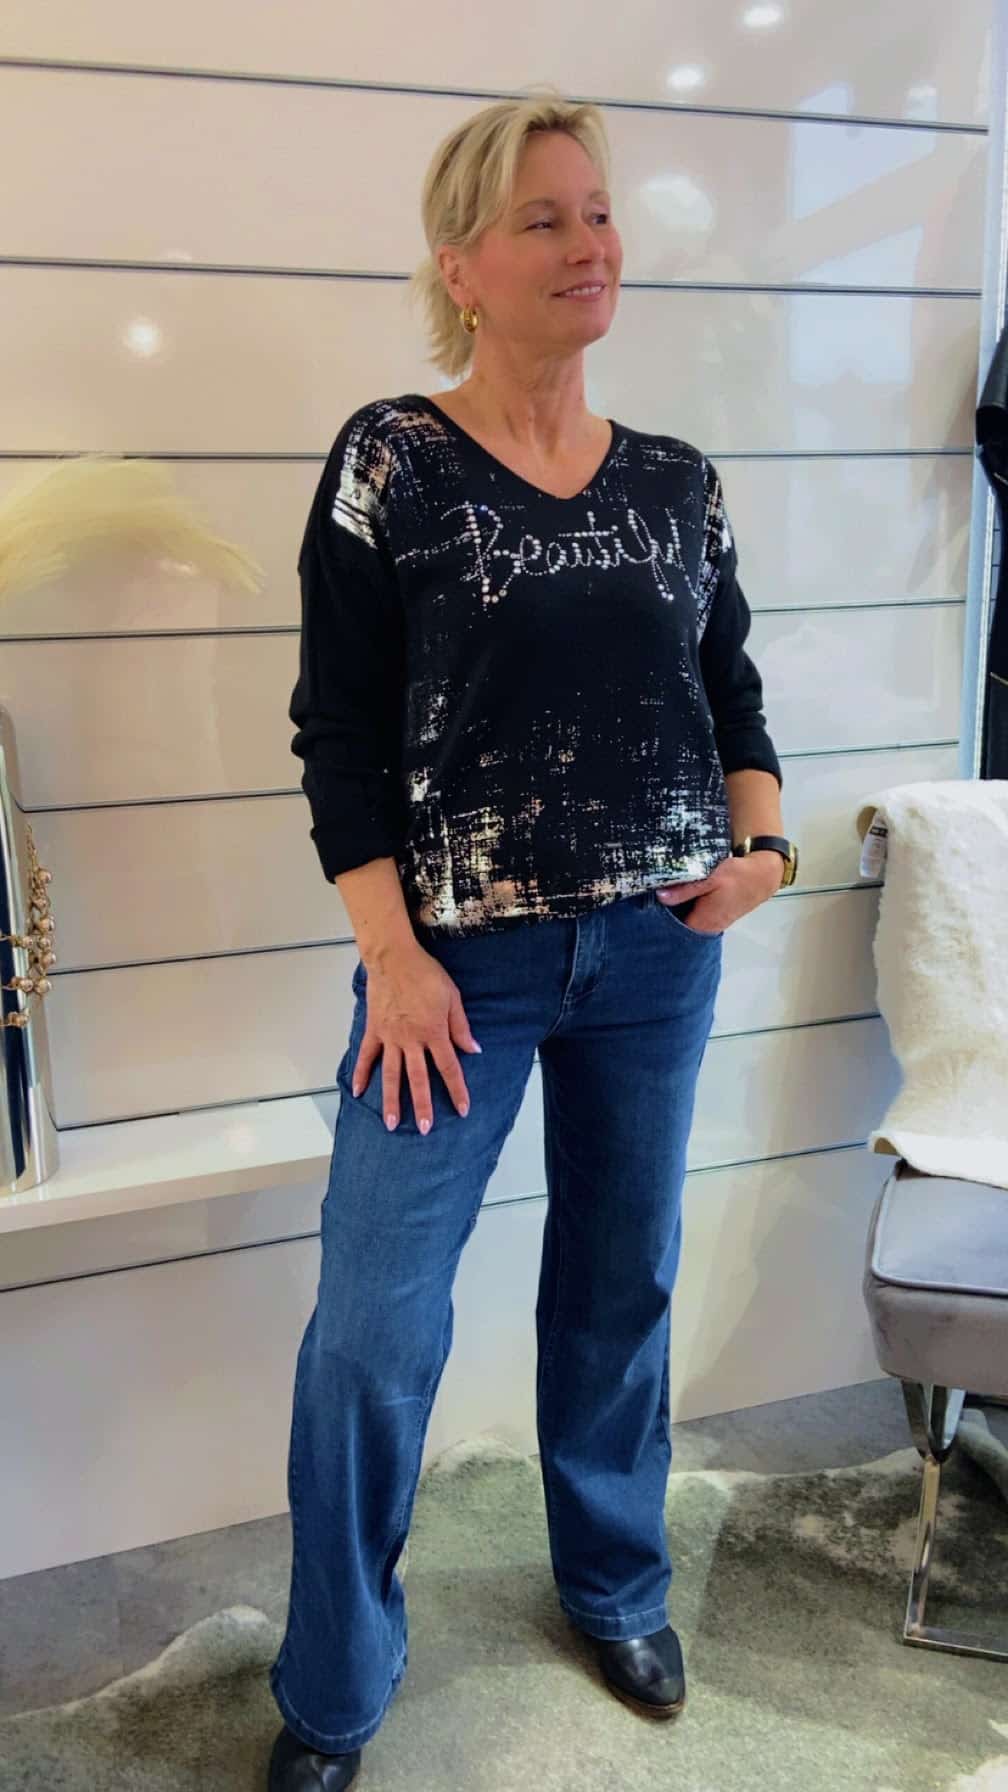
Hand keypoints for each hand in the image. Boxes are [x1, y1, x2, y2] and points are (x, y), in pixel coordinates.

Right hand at [350, 941, 481, 1134]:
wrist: (394, 959)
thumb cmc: (426, 975)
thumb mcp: (453, 997)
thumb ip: (461, 1026)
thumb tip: (473, 1049)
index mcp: (434, 1033)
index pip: (449, 1068)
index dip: (457, 1090)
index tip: (462, 1110)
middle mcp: (411, 1041)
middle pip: (418, 1079)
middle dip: (422, 1106)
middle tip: (423, 1129)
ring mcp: (390, 1038)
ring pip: (391, 1075)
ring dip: (391, 1100)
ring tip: (390, 1123)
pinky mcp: (374, 1031)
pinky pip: (366, 1056)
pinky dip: (360, 1074)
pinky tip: (357, 1092)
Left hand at [655, 851, 783, 931]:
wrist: (763, 875)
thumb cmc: (738, 876)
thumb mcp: (709, 879)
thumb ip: (685, 890)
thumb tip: (661, 897)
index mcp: (703, 923)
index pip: (673, 929)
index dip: (660, 919)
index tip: (649, 908)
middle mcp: (708, 928)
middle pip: (680, 926)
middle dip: (669, 914)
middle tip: (655, 899)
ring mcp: (714, 923)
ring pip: (690, 920)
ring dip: (682, 909)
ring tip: (670, 895)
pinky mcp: (719, 916)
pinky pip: (699, 915)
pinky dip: (692, 907)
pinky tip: (687, 895)